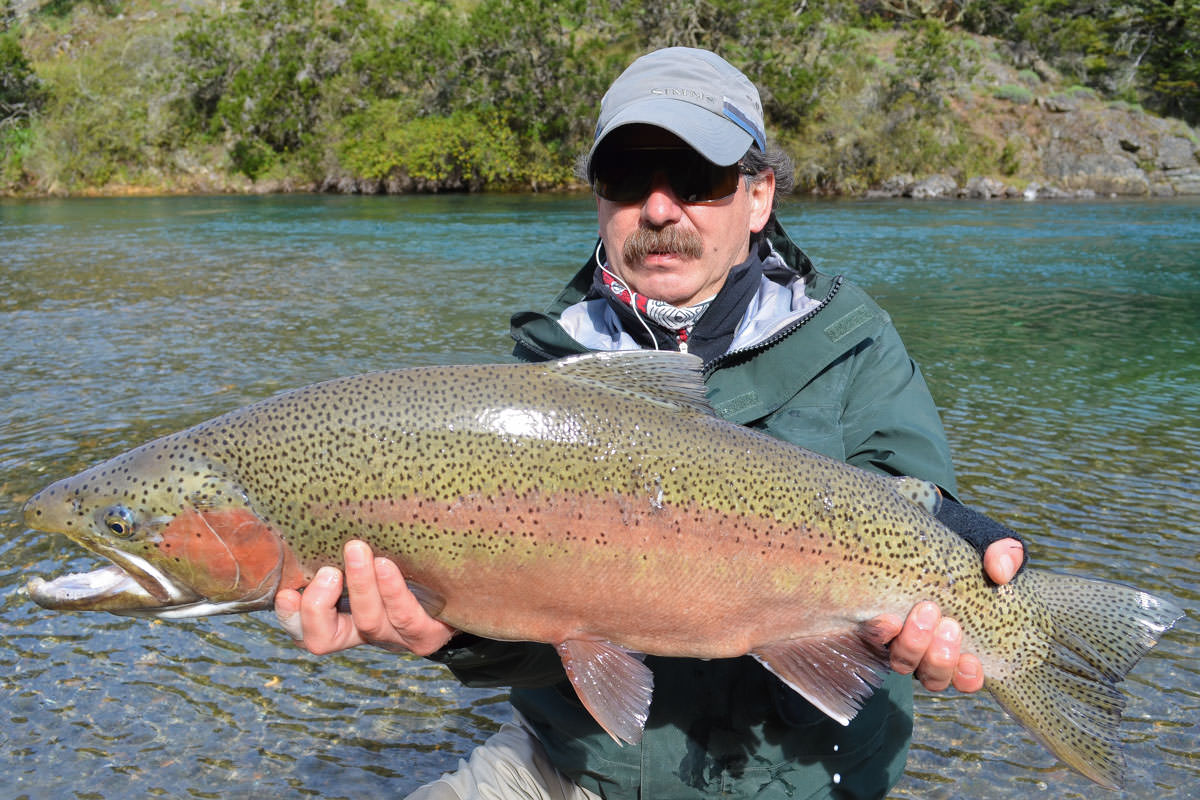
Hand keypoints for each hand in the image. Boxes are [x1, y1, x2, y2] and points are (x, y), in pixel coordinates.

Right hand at [274, 540, 455, 656]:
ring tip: (359, 550)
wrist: (459, 584)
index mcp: (340, 620)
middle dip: (319, 604)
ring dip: (361, 586)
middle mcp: (362, 634)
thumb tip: (319, 498)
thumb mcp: (368, 554)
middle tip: (329, 570)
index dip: (291, 617)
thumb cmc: (404, 558)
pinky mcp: (425, 636)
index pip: (305, 630)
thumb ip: (343, 543)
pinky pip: (406, 618)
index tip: (288, 591)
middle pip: (323, 638)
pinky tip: (388, 565)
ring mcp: (394, 638)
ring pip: (368, 622)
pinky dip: (393, 592)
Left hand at [877, 537, 1023, 691]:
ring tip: (925, 611)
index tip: (972, 660)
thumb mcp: (986, 545)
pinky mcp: (873, 621)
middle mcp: (927, 648)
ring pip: (904, 664)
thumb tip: (1001, 572)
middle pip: (933, 676)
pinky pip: (873, 639)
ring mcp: (898, 636)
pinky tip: (890, 618)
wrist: (917, 533)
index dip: (967, 677)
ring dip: (915, 645)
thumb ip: (1004, 555)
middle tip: (948, 624)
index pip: (965, 678)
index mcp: (959, 640)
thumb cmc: (957, 548)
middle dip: (941, 657)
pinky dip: (881, 632)